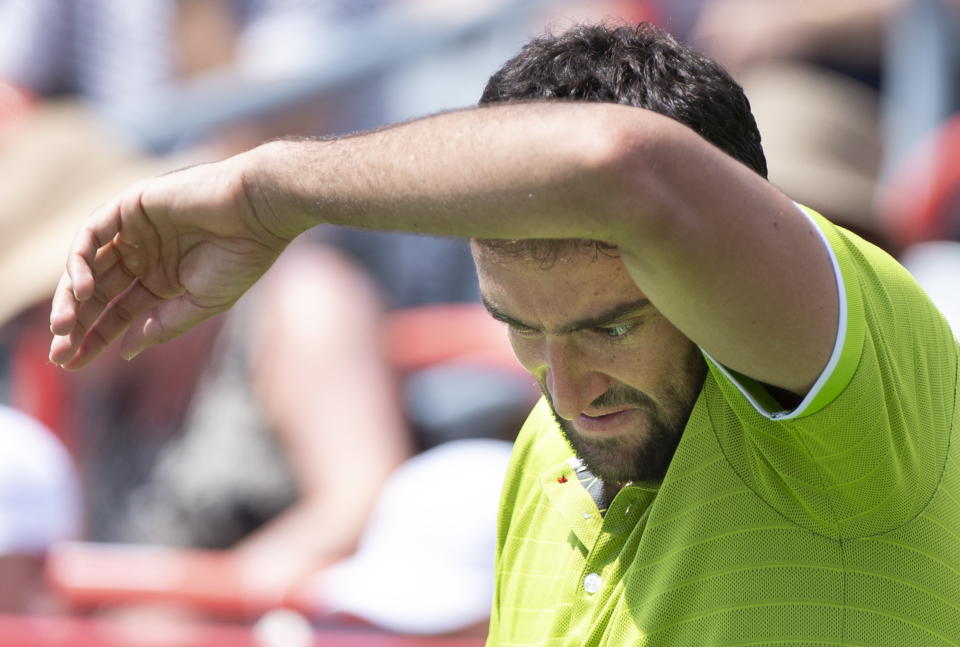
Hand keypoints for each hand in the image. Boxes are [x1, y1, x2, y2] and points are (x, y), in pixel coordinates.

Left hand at [50, 156, 290, 368]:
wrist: (258, 213)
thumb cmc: (240, 258)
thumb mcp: (201, 304)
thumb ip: (163, 325)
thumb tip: (125, 350)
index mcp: (162, 283)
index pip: (118, 314)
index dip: (95, 338)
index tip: (71, 364)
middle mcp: (143, 258)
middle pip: (97, 295)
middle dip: (76, 324)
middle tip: (60, 353)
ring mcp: (133, 233)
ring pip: (87, 267)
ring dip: (70, 298)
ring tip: (64, 327)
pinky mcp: (128, 207)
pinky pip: (92, 236)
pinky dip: (80, 262)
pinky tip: (83, 291)